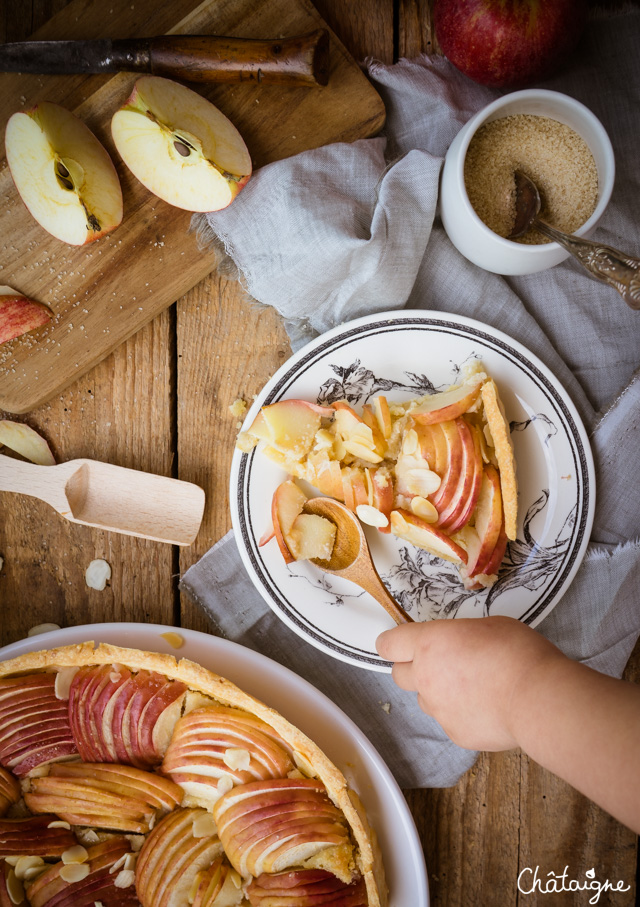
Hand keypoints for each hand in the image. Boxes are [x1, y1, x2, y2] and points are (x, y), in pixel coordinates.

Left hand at [376, 616, 564, 750]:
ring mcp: (439, 709)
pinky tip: (487, 707)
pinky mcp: (455, 734)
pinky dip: (461, 715)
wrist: (537, 698)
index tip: (398, 643)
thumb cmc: (518, 654)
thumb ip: (460, 636)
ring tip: (473, 687)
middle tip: (439, 663)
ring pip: (426, 700)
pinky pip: (449, 721)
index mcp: (429, 644)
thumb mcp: (487, 626)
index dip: (392, 643)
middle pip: (399, 675)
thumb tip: (460, 645)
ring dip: (438, 692)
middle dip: (412, 669)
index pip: (389, 644)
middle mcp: (426, 677)